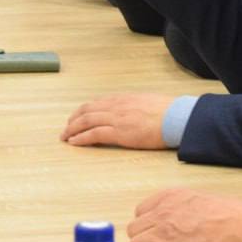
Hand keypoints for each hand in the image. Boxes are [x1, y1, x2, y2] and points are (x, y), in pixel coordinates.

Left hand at [59, 93, 174, 147]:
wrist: (176, 118)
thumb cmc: (168, 112)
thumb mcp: (147, 102)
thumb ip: (135, 105)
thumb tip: (132, 111)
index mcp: (123, 98)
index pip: (97, 103)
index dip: (84, 110)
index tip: (77, 116)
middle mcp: (116, 106)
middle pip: (87, 111)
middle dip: (73, 120)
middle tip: (66, 128)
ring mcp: (116, 119)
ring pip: (86, 121)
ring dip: (72, 129)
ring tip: (65, 137)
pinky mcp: (119, 133)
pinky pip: (94, 134)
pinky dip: (81, 138)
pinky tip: (74, 142)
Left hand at [127, 189, 241, 241]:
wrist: (241, 230)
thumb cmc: (230, 216)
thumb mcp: (199, 199)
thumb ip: (181, 206)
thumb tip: (177, 217)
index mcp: (169, 196)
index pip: (141, 211)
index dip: (148, 224)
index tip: (157, 231)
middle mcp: (162, 212)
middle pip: (135, 229)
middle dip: (144, 238)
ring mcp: (163, 233)